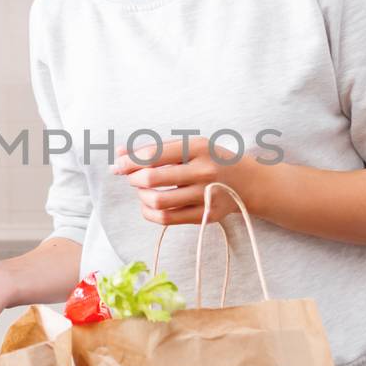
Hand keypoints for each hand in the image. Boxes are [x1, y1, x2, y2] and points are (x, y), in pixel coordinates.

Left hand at [113, 137, 264, 225]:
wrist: (247, 181)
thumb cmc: (210, 159)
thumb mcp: (188, 146)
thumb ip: (155, 148)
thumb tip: (118, 154)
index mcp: (198, 147)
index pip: (153, 154)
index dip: (129, 161)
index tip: (118, 165)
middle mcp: (204, 171)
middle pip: (152, 178)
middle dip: (133, 178)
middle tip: (133, 177)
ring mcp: (206, 195)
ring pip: (158, 201)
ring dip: (141, 196)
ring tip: (143, 191)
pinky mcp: (206, 215)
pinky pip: (167, 219)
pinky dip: (149, 213)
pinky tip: (149, 205)